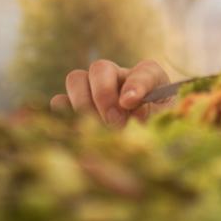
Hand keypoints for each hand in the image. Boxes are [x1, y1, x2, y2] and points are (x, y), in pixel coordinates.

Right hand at [50, 59, 170, 127]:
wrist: (141, 151)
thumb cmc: (152, 135)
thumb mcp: (162, 124)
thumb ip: (154, 115)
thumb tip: (133, 111)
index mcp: (147, 80)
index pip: (144, 73)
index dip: (136, 85)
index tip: (131, 103)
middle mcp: (118, 79)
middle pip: (100, 68)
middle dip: (104, 94)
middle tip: (114, 122)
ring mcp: (93, 90)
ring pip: (76, 80)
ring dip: (83, 105)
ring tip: (94, 128)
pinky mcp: (73, 108)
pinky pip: (59, 103)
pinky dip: (64, 116)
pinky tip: (80, 134)